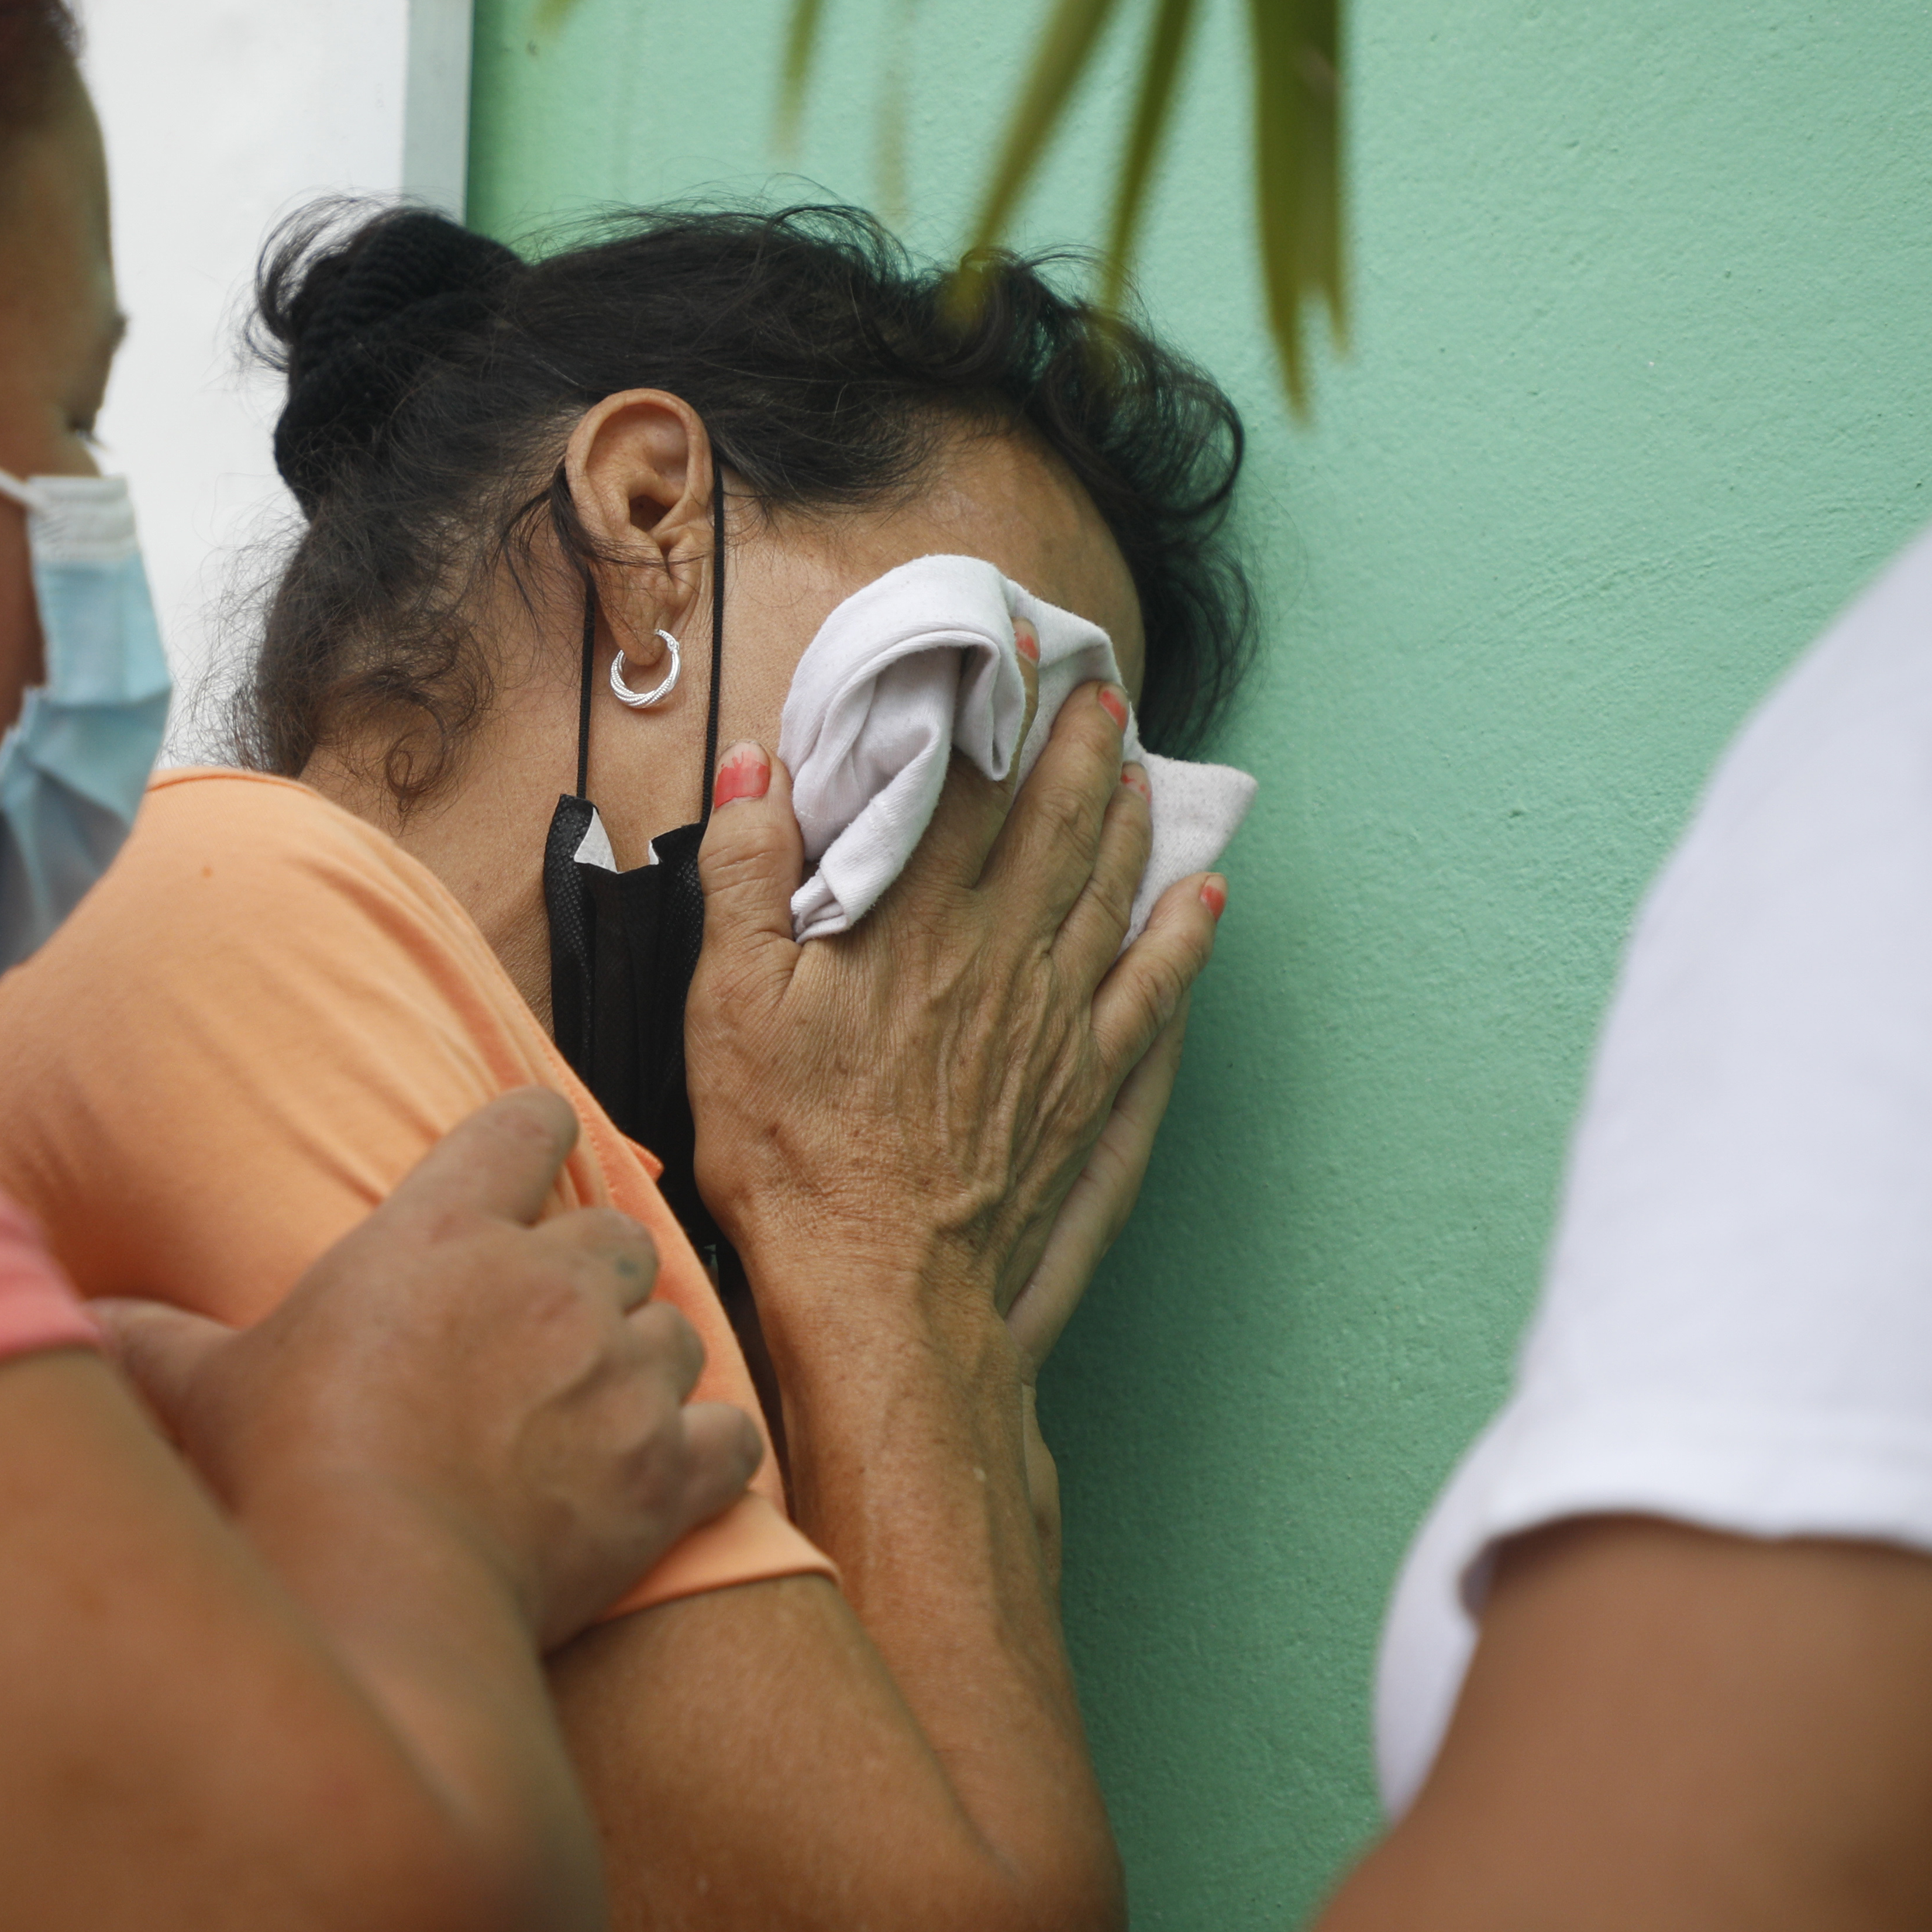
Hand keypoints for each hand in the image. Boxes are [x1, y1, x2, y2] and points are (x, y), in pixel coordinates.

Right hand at [100, 1089, 761, 1647]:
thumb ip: (148, 1340)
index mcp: (445, 1233)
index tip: (530, 1167)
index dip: (535, 1140)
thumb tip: (73, 1319)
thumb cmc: (285, 1474)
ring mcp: (623, 1376)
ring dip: (644, 1368)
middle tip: (543, 1337)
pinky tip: (672, 1476)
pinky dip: (709, 1454)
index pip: (529, 1127)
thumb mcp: (201, 1389)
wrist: (382, 1590)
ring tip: (593, 1418)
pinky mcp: (668, 1472)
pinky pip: (731, 1436)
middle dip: (593, 1280)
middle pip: (618, 1237)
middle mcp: (552, 1284)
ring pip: (680, 1334)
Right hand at [691, 671, 1222, 1354]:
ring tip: (1141, 763)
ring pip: (1109, 888)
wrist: (876, 1282)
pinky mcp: (1084, 1082)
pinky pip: (1154, 990)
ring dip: (1130, 816)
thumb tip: (759, 768)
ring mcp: (1053, 1017)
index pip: (961, 783)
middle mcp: (997, 952)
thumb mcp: (727, 1005)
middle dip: (1080, 745)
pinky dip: (1185, 935)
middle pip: (1054, 821)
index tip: (1011, 649)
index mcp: (909, 920)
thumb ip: (744, 875)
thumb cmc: (790, 1150)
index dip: (989, 708)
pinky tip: (1205, 892)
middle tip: (1100, 687)